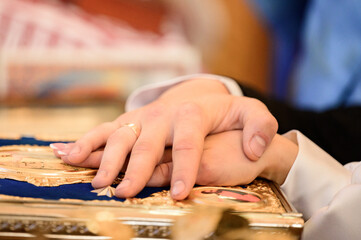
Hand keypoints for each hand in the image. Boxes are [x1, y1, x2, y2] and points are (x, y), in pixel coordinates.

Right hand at [51, 78, 277, 199]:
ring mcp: (143, 118)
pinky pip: (104, 130)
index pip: (188, 142)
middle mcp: (163, 115)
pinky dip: (85, 142)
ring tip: (98, 182)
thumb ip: (260, 126)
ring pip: (120, 136)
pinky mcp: (130, 122)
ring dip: (105, 159)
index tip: (180, 193)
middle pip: (147, 143)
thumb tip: (252, 149)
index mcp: (193, 113)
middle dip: (136, 169)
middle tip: (124, 193)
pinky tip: (66, 155)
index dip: (184, 168)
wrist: (199, 97)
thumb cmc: (225, 112)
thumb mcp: (250, 113)